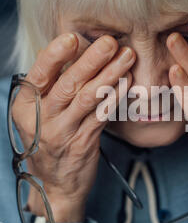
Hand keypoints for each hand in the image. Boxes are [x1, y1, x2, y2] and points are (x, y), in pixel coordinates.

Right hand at [12, 32, 135, 222]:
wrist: (54, 184)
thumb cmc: (48, 139)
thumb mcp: (38, 113)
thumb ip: (51, 85)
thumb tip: (69, 48)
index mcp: (26, 105)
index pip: (39, 74)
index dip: (56, 55)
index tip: (74, 37)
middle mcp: (41, 119)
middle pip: (68, 84)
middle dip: (92, 60)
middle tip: (111, 42)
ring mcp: (63, 133)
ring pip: (88, 98)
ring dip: (110, 75)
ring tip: (127, 57)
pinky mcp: (83, 143)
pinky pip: (102, 116)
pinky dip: (115, 97)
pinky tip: (127, 83)